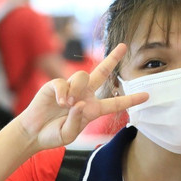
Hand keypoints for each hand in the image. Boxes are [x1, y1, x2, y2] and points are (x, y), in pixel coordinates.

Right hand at [16, 43, 147, 150]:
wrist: (33, 132)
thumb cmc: (53, 134)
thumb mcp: (69, 134)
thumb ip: (77, 121)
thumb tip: (79, 103)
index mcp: (92, 109)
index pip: (115, 103)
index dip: (131, 99)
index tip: (147, 95)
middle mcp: (84, 95)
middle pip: (102, 72)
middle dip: (112, 59)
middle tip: (124, 46)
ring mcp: (70, 88)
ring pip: (82, 76)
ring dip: (76, 89)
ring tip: (66, 105)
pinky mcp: (54, 85)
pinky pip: (63, 82)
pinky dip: (62, 92)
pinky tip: (59, 102)